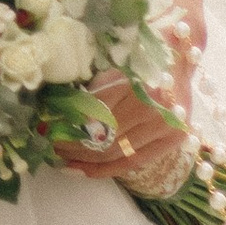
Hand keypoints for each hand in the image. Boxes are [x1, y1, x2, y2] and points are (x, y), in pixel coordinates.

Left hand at [60, 34, 203, 185]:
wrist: (177, 55)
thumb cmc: (137, 58)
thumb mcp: (109, 68)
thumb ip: (89, 95)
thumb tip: (60, 121)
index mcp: (132, 83)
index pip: (92, 117)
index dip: (67, 128)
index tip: (48, 132)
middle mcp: (152, 106)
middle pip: (103, 139)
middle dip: (73, 147)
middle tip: (54, 147)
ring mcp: (166, 125)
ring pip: (116, 154)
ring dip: (86, 160)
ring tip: (66, 159)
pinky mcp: (174, 138)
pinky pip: (133, 162)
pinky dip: (107, 170)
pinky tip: (85, 170)